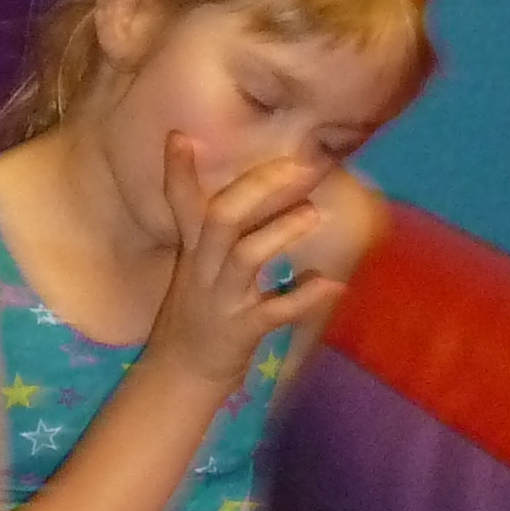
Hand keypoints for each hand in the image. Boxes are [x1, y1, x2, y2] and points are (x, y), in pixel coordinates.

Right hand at [146, 140, 344, 394]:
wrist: (180, 375)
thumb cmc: (198, 314)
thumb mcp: (197, 268)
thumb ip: (215, 232)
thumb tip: (252, 192)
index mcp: (194, 252)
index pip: (181, 204)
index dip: (178, 171)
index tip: (181, 135)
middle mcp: (204, 270)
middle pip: (221, 218)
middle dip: (259, 188)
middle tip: (299, 165)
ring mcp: (222, 300)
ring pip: (245, 258)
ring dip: (281, 232)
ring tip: (314, 214)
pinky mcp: (242, 331)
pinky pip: (274, 312)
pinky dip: (303, 298)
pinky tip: (331, 285)